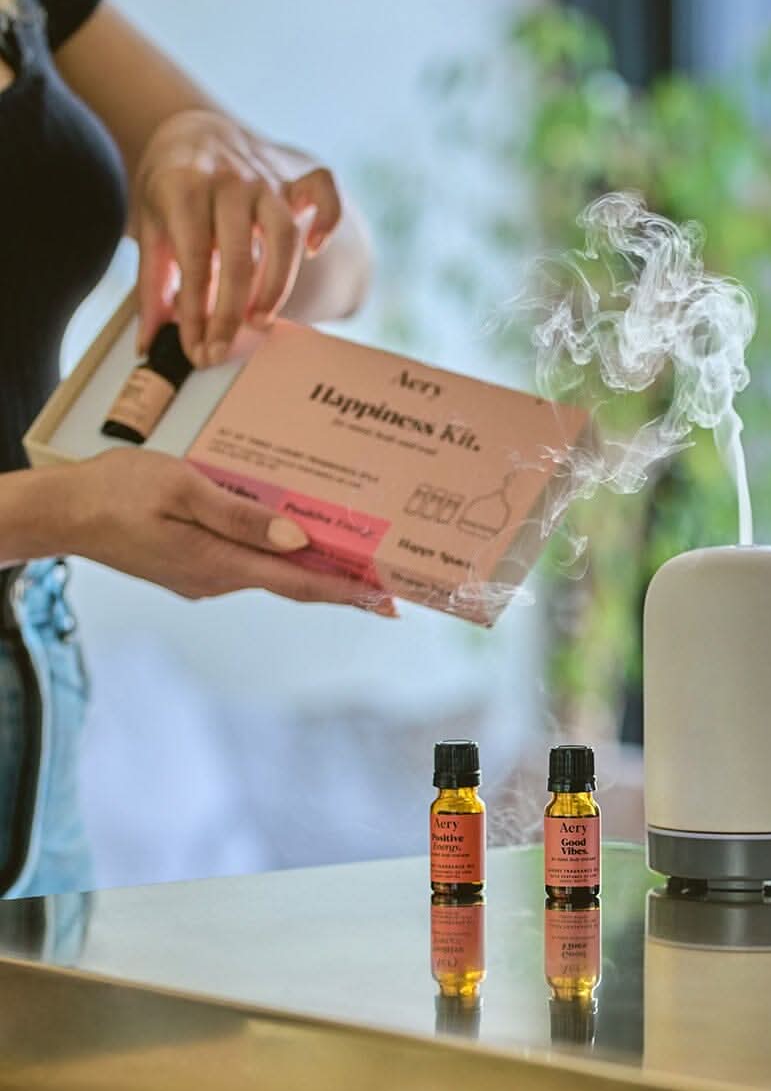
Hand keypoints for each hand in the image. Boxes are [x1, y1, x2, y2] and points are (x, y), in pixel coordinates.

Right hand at [50, 447, 393, 610]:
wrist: (63, 512)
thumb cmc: (118, 490)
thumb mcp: (182, 488)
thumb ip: (240, 515)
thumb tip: (297, 538)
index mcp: (218, 562)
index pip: (298, 583)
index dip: (347, 593)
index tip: (386, 602)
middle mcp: (216, 579)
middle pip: (291, 580)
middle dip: (339, 579)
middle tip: (386, 578)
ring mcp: (203, 579)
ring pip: (268, 570)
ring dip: (308, 564)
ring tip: (352, 550)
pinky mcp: (192, 569)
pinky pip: (245, 561)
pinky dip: (275, 553)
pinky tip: (290, 534)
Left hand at [132, 109, 343, 365]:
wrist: (194, 130)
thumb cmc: (172, 187)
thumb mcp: (150, 227)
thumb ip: (152, 286)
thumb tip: (147, 343)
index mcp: (184, 186)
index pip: (194, 261)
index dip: (195, 312)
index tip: (196, 349)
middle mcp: (228, 179)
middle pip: (238, 255)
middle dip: (230, 312)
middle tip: (222, 348)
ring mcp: (265, 177)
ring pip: (283, 233)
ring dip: (276, 284)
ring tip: (259, 320)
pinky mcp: (294, 178)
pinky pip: (324, 191)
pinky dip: (328, 218)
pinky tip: (315, 249)